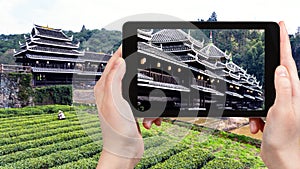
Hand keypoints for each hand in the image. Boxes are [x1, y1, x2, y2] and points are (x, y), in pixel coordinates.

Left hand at [94, 47, 142, 167]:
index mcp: (104, 89)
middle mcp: (111, 94)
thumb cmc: (116, 131)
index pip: (112, 64)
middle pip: (126, 73)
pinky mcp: (131, 110)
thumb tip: (119, 61)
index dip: (121, 52)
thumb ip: (115, 80)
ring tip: (148, 108)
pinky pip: (144, 102)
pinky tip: (151, 118)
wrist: (125, 151)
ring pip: (138, 87)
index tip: (129, 43)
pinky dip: (151, 109)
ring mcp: (122, 102)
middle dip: (138, 73)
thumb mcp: (115, 102)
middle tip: (147, 66)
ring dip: (148, 97)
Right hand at [251, 21, 299, 167]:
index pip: (287, 61)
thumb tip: (280, 69)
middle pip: (278, 69)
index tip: (281, 25)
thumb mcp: (282, 111)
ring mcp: (280, 103)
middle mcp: (288, 94)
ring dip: (257, 98)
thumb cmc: (285, 139)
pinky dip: (254, 114)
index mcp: (292, 91)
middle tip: (271, 44)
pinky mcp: (271, 111)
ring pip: (265, 88)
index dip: (284, 42)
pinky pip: (259, 105)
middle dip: (273, 58)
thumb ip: (282, 89)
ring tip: (258, 117)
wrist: (281, 158)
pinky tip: (256, 125)